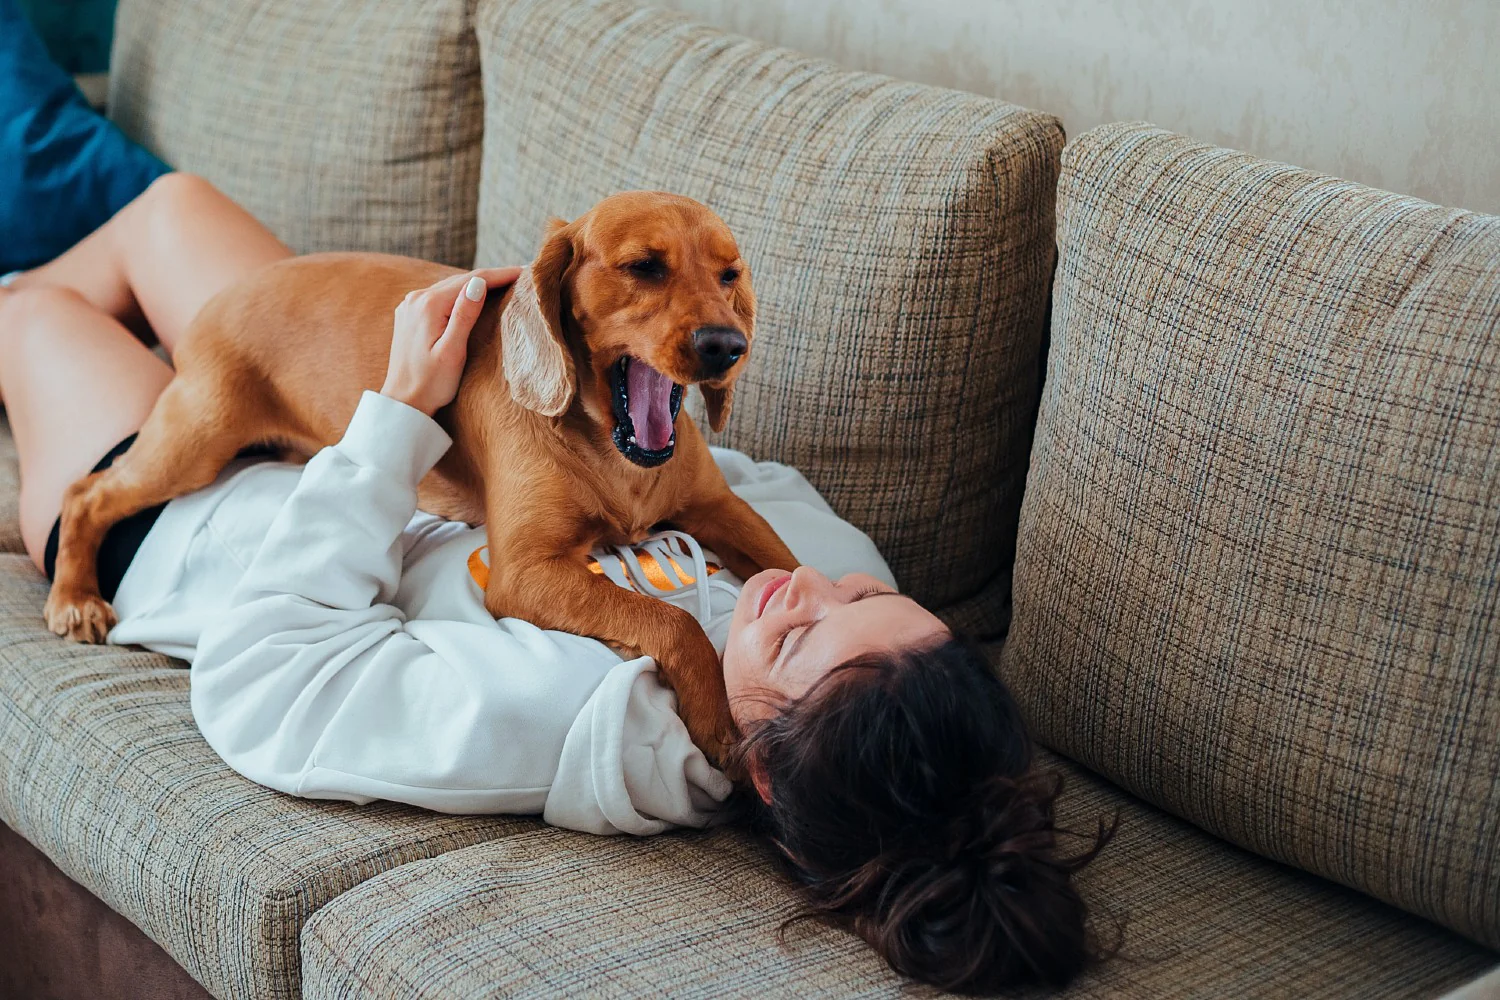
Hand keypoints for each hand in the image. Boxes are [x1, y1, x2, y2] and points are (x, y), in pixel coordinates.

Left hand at [380, 266, 521, 415]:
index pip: (472, 280)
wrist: (404, 403)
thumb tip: (479, 283)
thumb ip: (464, 315)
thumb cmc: (430, 383)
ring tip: (503, 283)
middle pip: (461, 280)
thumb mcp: (452, 351)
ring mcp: (410, 305)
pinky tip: (474, 298)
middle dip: (491, 277)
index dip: (500, 274)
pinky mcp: (409, 315)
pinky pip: (439, 297)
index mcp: (429, 305)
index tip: (525, 271)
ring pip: (450, 287)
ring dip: (476, 284)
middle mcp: (416, 298)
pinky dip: (459, 295)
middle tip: (521, 276)